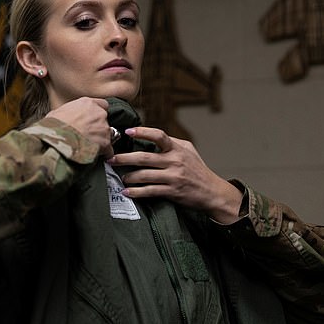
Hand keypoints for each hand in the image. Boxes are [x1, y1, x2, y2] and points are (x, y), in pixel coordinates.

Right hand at [46, 97, 113, 157]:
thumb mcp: (56, 112)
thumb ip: (67, 112)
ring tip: (88, 147)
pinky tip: (94, 155)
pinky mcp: (106, 143)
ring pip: (107, 135)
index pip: (102, 105)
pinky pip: (109, 149)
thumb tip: (64, 117)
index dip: (98, 113)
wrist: (57, 141)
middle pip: (104, 120)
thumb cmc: (53, 126)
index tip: (92, 119)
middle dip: (98, 128)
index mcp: (88, 103)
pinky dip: (104, 153)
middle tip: (87, 135)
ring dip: (100, 140)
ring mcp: (104, 128)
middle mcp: (99, 114)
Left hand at [107, 127, 242, 223]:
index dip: (143, 132)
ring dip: (128, 176)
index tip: (128, 132)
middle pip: (144, 157)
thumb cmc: (198, 170)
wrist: (212, 192)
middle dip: (124, 158)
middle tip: (110, 159)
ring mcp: (173, 177)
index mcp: (177, 149)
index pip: (159, 136)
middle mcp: (175, 161)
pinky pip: (150, 191)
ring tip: (119, 177)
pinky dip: (136, 192)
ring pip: (144, 175)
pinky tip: (127, 192)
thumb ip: (171, 143)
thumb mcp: (189, 151)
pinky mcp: (172, 192)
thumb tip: (151, 136)